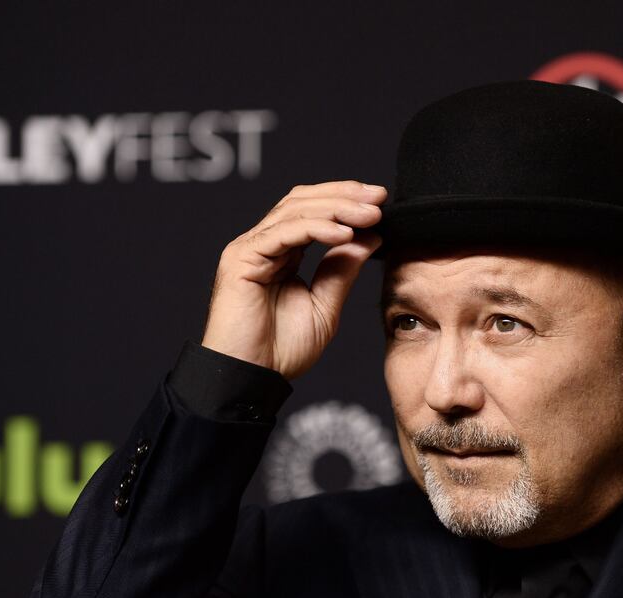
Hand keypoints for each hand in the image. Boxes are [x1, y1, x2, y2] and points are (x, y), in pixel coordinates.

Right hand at [200, 180, 385, 380]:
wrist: (251, 378)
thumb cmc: (281, 350)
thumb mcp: (325, 306)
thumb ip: (342, 271)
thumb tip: (369, 238)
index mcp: (282, 253)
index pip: (312, 211)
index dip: (345, 200)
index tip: (381, 202)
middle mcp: (263, 244)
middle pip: (302, 201)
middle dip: (344, 195)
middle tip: (379, 197)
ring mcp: (249, 248)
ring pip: (294, 211)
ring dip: (336, 208)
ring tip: (370, 214)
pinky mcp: (241, 258)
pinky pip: (283, 233)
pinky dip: (316, 229)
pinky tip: (344, 234)